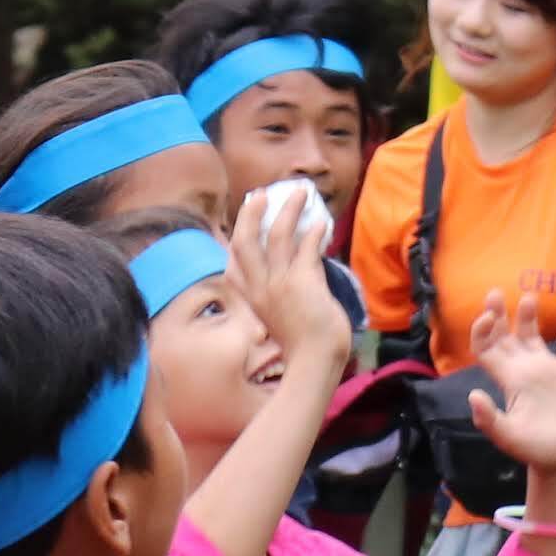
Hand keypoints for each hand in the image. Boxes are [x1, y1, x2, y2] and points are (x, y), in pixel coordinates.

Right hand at [230, 182, 347, 373]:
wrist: (314, 362)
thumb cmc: (301, 344)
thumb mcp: (277, 317)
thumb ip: (277, 294)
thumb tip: (296, 267)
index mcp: (250, 297)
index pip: (234, 262)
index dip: (238, 237)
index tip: (247, 217)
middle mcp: (259, 288)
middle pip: (245, 241)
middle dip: (252, 214)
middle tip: (261, 194)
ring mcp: (279, 284)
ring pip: (278, 236)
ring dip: (289, 210)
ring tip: (301, 193)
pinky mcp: (303, 282)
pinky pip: (306, 248)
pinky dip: (313, 232)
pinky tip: (322, 222)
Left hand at [462, 296, 555, 484]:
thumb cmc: (538, 452)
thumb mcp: (510, 438)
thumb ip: (490, 420)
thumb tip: (473, 395)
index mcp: (509, 381)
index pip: (488, 349)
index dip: (484, 331)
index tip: (487, 315)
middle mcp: (526, 371)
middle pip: (507, 337)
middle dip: (498, 315)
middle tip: (495, 293)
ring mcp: (549, 371)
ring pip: (535, 337)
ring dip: (530, 317)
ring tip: (529, 296)